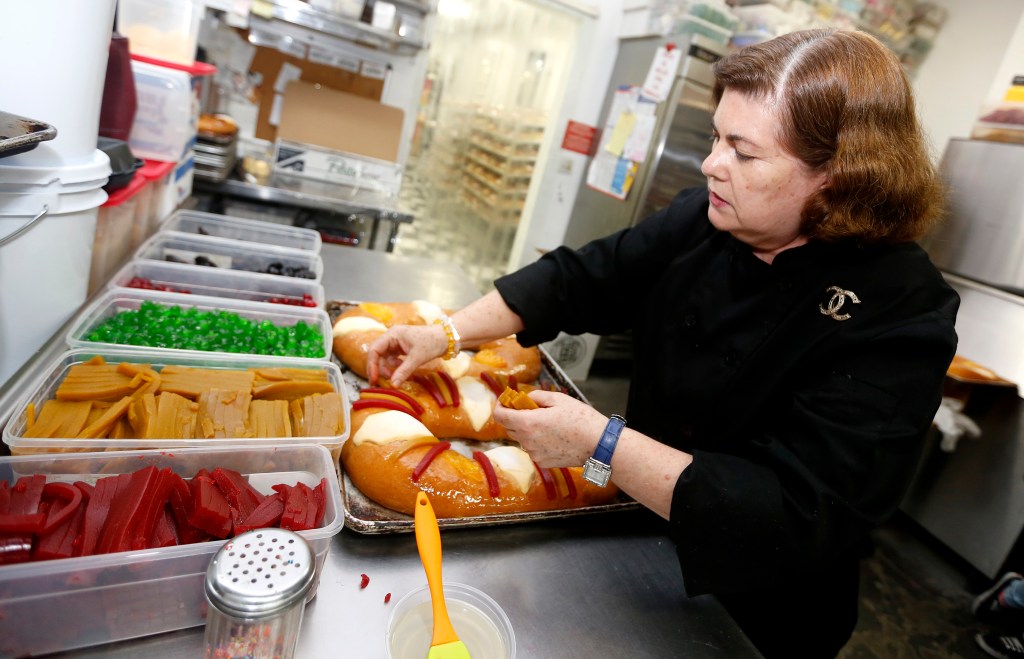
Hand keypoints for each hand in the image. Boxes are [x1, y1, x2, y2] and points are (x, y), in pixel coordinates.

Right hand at [366, 324, 446, 385]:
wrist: (447, 338)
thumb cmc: (432, 342)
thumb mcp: (417, 358)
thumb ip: (403, 371)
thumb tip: (393, 385)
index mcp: (392, 335)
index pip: (374, 350)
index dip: (372, 365)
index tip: (374, 379)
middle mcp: (392, 337)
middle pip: (378, 355)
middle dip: (379, 369)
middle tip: (383, 382)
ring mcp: (396, 343)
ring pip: (385, 359)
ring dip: (389, 370)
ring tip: (396, 378)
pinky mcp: (402, 348)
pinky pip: (393, 360)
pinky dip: (396, 368)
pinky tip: (403, 373)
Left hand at [492, 390, 608, 466]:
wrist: (598, 444)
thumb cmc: (580, 419)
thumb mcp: (558, 399)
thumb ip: (536, 396)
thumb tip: (526, 398)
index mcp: (528, 423)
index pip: (500, 416)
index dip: (500, 406)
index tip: (505, 401)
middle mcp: (527, 441)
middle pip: (509, 428)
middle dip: (514, 417)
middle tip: (530, 409)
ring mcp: (534, 453)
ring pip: (522, 439)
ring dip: (527, 430)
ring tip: (547, 424)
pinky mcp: (542, 462)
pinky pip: (532, 449)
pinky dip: (537, 441)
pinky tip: (554, 437)